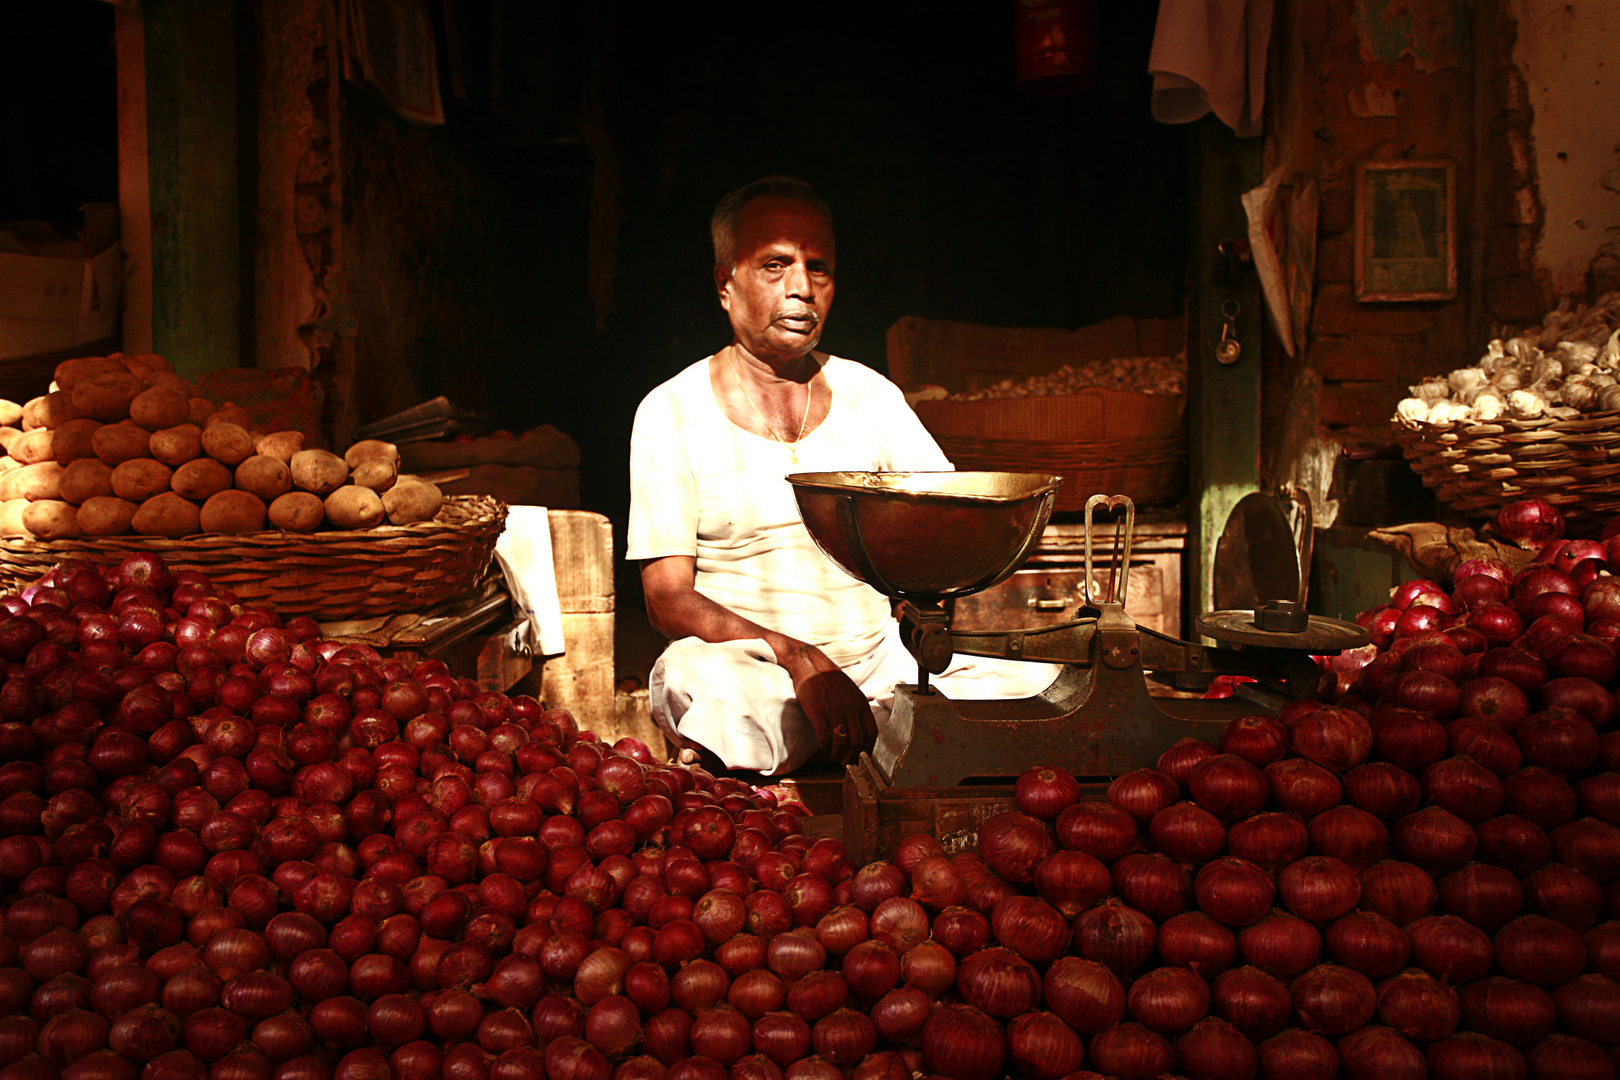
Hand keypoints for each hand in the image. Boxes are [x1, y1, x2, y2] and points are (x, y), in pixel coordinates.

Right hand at [781, 643, 876, 765]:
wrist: (811, 664)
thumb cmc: (830, 680)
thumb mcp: (851, 692)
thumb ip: (857, 709)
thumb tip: (862, 731)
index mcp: (861, 703)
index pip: (871, 732)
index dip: (869, 748)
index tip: (864, 756)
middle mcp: (850, 707)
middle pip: (857, 741)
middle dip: (853, 756)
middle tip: (847, 762)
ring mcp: (834, 709)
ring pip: (841, 741)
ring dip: (838, 754)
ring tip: (834, 756)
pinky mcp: (817, 711)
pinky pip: (824, 736)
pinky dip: (825, 746)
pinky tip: (824, 747)